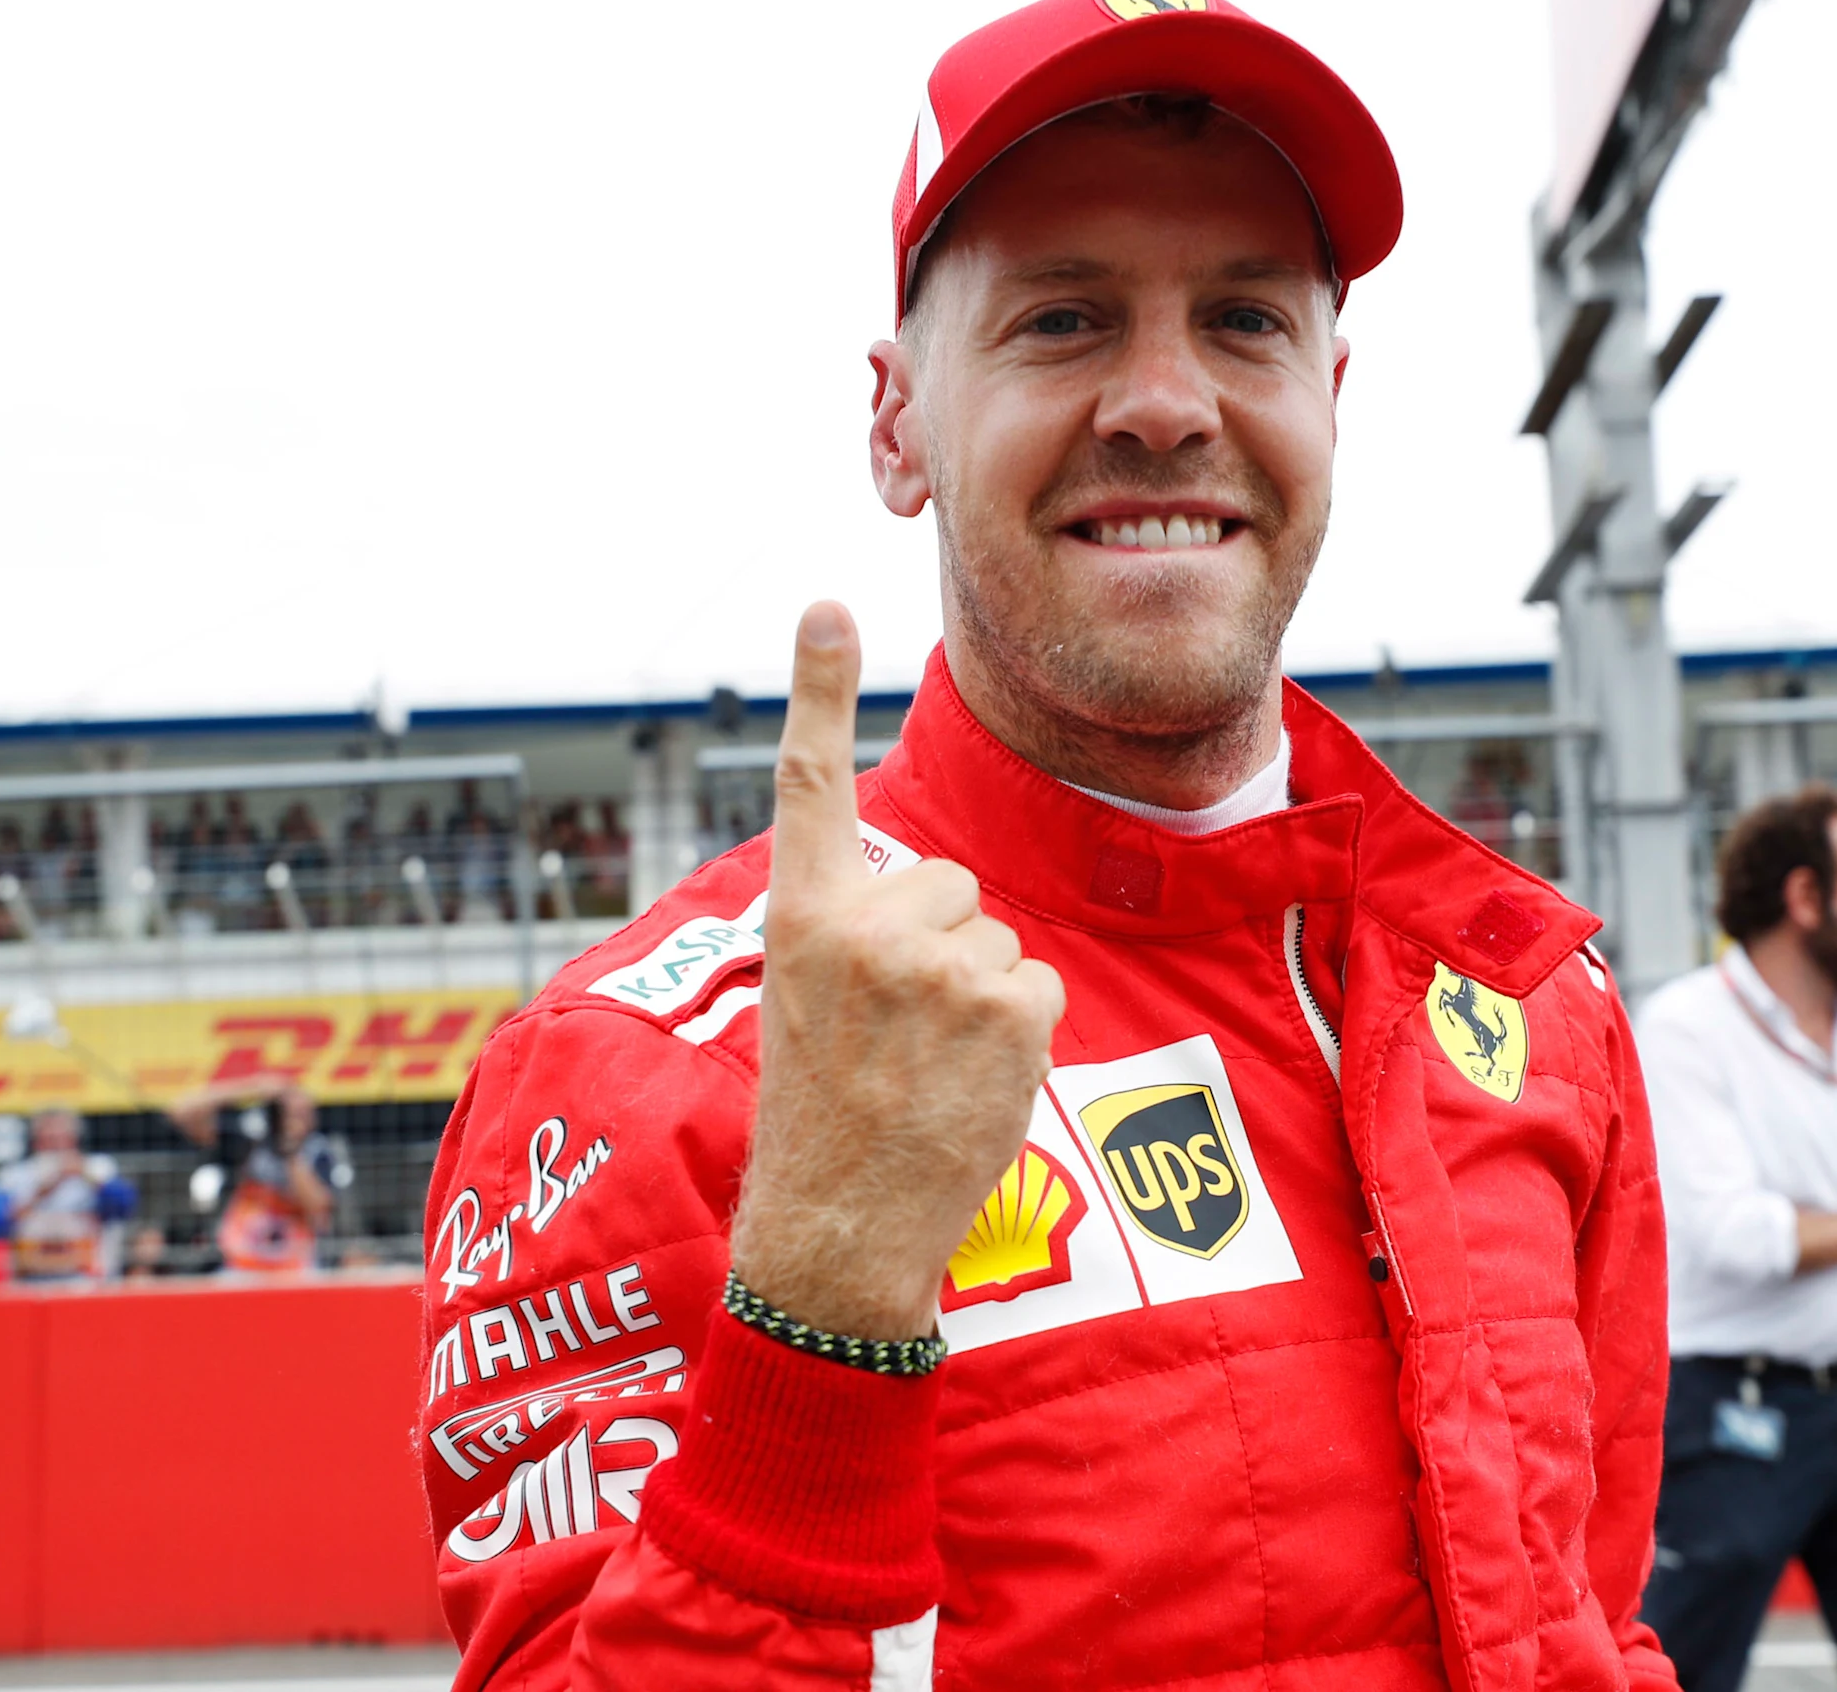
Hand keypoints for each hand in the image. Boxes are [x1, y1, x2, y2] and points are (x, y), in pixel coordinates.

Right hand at [729, 604, 1066, 1341]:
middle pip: (946, 881)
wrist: (838, 1230)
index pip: (809, 782)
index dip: (817, 688)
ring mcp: (941, 964)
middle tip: (893, 1033)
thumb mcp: (804, 1001)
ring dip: (976, 998)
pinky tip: (969, 1083)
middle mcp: (866, 926)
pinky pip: (1036, 987)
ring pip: (993, 940)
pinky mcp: (1010, 1005)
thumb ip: (852, 930)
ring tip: (925, 1068)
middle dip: (937, 943)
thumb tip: (933, 896)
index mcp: (800, 917)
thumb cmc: (823, 1118)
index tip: (823, 605)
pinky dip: (1018, 1035)